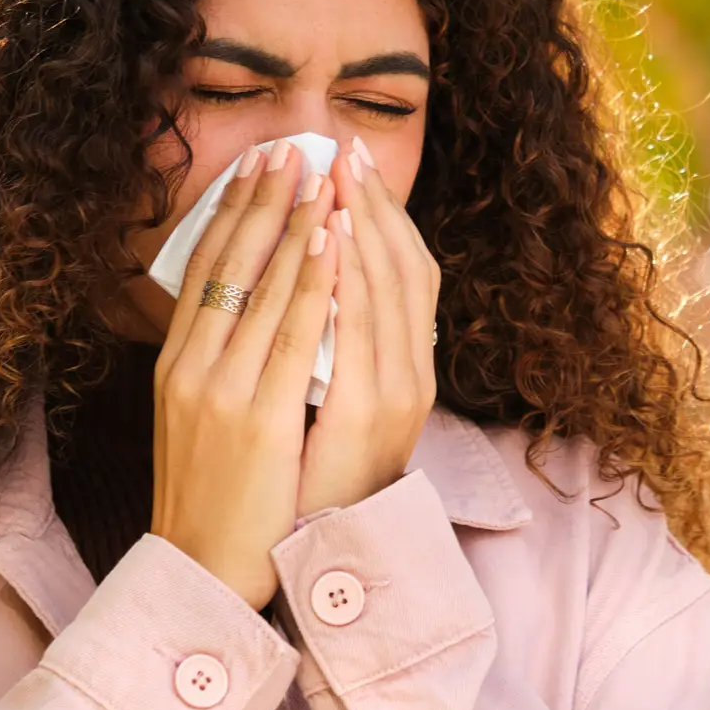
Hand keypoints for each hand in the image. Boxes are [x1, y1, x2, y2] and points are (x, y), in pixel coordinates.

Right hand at [153, 140, 338, 607]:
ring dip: (295, 222)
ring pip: (262, 286)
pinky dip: (311, 279)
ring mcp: (222, 391)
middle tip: (292, 145)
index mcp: (177, 364)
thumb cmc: (211, 497)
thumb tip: (243, 313)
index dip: (232, 211)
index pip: (204, 269)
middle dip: (264, 199)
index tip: (258, 165)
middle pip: (229, 263)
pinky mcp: (257, 418)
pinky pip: (290, 332)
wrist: (202, 570)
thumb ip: (216, 365)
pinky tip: (330, 240)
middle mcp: (191, 367)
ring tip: (319, 171)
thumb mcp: (199, 419)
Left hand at [296, 135, 439, 518]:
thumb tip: (313, 287)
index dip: (384, 216)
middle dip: (371, 206)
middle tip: (346, 148)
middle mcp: (410, 378)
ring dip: (360, 229)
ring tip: (336, 175)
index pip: (406, 272)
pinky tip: (326, 241)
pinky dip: (343, 280)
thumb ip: (330, 351)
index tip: (355, 165)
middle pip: (402, 270)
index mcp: (403, 372)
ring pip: (384, 291)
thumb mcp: (326, 409)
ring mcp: (393, 396)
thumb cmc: (303, 486)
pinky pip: (354, 331)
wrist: (299, 561)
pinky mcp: (362, 416)